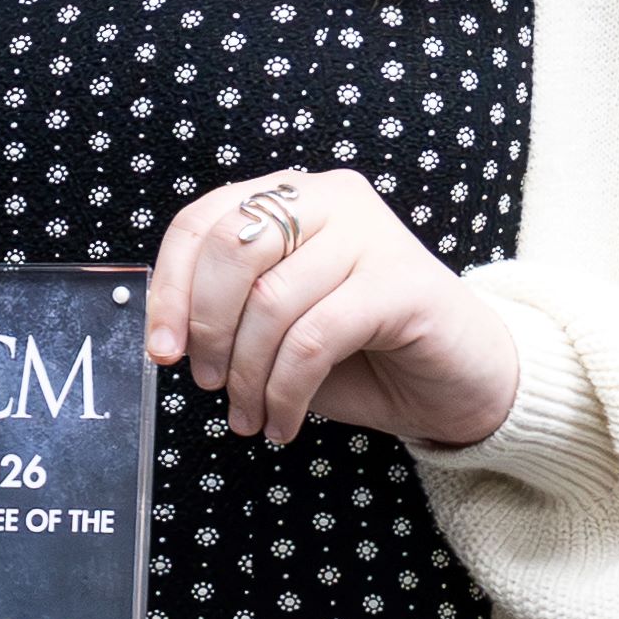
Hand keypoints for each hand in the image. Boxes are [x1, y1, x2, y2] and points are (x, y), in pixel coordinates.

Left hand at [144, 166, 520, 450]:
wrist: (458, 381)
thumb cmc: (361, 352)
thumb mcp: (276, 325)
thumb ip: (227, 310)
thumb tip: (166, 332)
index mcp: (291, 196)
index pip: (201, 222)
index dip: (170, 288)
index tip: (160, 348)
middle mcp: (332, 199)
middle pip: (231, 250)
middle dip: (207, 329)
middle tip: (208, 383)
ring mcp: (372, 235)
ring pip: (271, 303)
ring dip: (247, 375)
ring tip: (250, 416)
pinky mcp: (404, 283)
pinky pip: (314, 338)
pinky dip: (285, 391)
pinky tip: (282, 422)